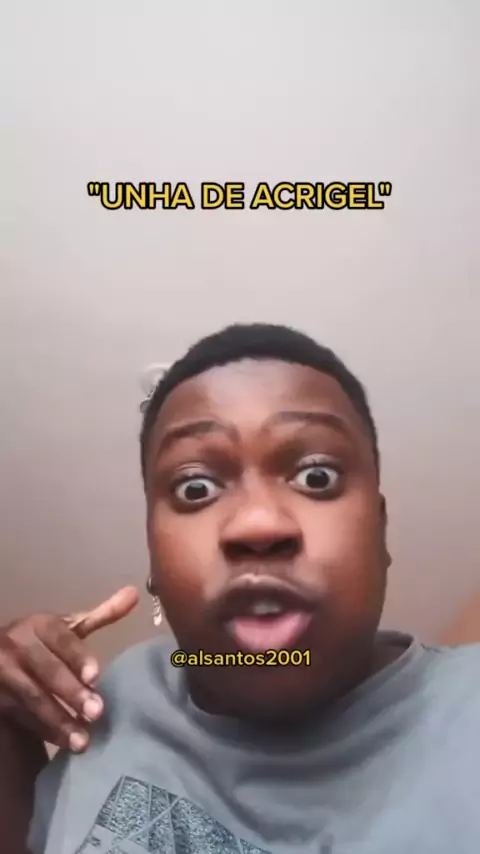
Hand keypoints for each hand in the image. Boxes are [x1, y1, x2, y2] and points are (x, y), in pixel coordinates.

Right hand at [0, 586, 138, 751]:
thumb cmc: (42, 643)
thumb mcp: (67, 627)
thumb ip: (101, 615)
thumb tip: (135, 594)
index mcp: (40, 624)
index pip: (61, 639)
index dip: (78, 657)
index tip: (95, 676)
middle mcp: (17, 643)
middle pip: (47, 670)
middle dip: (72, 692)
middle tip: (97, 712)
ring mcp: (2, 671)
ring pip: (32, 697)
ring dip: (58, 720)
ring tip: (83, 739)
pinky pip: (22, 715)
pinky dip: (44, 730)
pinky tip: (64, 742)